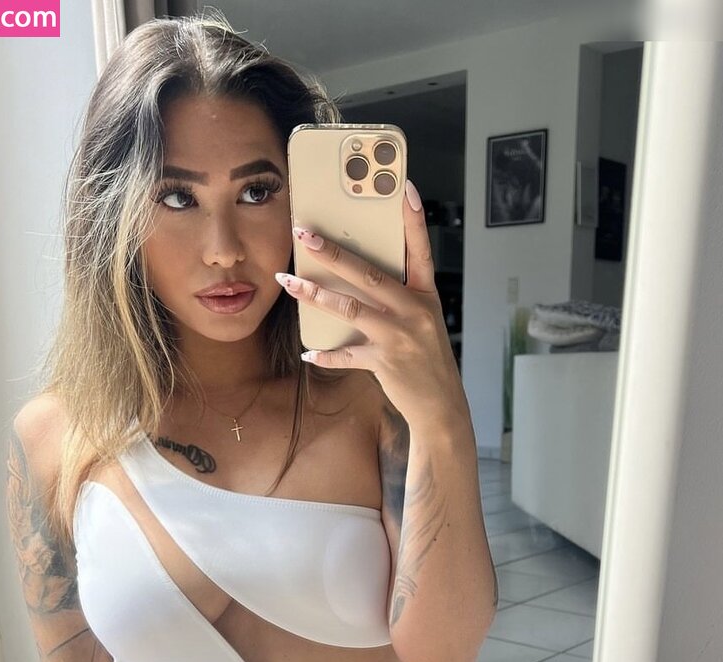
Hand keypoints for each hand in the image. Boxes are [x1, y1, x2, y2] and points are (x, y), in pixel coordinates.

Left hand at [275, 178, 469, 427]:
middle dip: (333, 252)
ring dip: (314, 294)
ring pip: (350, 307)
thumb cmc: (427, 361)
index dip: (413, 219)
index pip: (421, 250)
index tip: (405, 188)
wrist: (441, 406)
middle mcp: (414, 311)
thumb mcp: (424, 323)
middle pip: (368, 274)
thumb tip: (358, 280)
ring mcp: (399, 337)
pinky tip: (307, 351)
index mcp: (426, 295)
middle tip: (304, 234)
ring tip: (288, 282)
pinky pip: (347, 355)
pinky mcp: (385, 362)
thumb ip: (397, 300)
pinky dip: (326, 355)